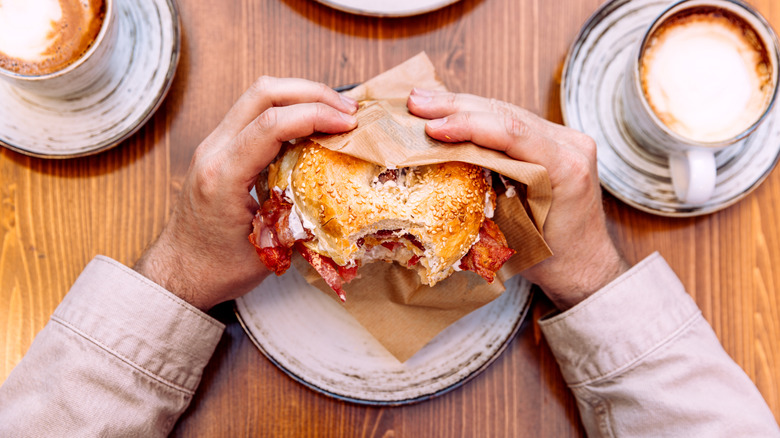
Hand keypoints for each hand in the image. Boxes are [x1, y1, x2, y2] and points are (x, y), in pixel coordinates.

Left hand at [134, 77, 357, 310]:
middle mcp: (213, 150)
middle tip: (349, 110)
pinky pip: (254, 112)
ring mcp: (213, 145)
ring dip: (301, 96)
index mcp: (222, 175)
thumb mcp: (268, 248)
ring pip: (258, 96)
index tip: (349, 125)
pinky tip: (312, 124)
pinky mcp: (219, 147)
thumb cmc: (217, 268)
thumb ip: (300, 218)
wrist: (178, 272)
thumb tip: (343, 196)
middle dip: (312, 93)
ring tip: (336, 112)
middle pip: (264, 93)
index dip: (316, 116)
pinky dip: (288, 109)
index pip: (271, 125)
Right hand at [407, 88, 628, 309]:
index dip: (469, 125)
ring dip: (462, 106)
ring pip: (507, 111)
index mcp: (567, 167)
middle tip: (415, 103)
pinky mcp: (556, 140)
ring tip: (422, 102)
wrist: (586, 265)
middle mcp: (571, 145)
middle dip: (456, 107)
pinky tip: (450, 111)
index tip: (432, 128)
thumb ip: (488, 197)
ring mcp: (566, 139)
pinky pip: (513, 121)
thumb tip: (442, 172)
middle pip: (507, 114)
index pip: (513, 133)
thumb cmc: (553, 259)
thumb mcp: (516, 233)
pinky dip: (478, 116)